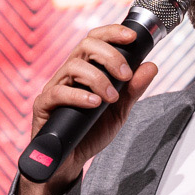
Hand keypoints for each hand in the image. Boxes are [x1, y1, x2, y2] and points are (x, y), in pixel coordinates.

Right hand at [16, 24, 158, 194]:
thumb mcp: (119, 111)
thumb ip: (133, 90)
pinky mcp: (43, 105)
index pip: (96, 39)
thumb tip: (151, 66)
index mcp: (86, 69)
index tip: (132, 38)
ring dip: (99, 79)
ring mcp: (54, 87)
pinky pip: (58, 92)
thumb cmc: (90, 132)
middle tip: (125, 76)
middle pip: (85, 45)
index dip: (112, 32)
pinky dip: (79, 96)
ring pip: (74, 67)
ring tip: (111, 99)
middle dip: (110, 56)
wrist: (69, 161)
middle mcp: (69, 73)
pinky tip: (94, 104)